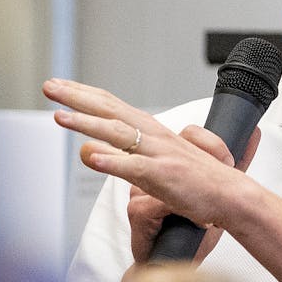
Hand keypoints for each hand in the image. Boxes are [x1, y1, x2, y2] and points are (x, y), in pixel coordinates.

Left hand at [42, 77, 259, 233]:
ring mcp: (158, 155)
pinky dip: (112, 162)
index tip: (60, 85)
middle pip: (108, 111)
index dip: (83, 94)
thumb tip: (89, 151)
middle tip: (49, 86)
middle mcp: (153, 136)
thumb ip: (122, 156)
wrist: (231, 196)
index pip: (112, 105)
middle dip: (76, 97)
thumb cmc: (197, 181)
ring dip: (86, 124)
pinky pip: (133, 167)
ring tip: (60, 117)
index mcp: (152, 131)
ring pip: (116, 134)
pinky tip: (91, 158)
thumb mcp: (154, 165)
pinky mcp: (163, 176)